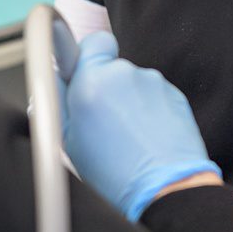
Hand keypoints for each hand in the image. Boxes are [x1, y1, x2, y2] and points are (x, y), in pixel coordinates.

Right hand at [62, 33, 219, 219]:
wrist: (166, 188)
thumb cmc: (116, 174)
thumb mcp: (69, 142)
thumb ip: (60, 103)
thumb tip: (57, 82)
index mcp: (91, 82)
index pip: (91, 42)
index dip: (87, 58)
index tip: (83, 74)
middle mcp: (124, 74)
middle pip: (112, 67)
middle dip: (106, 87)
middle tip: (102, 120)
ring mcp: (153, 82)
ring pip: (134, 83)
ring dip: (129, 101)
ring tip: (128, 136)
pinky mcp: (176, 95)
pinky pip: (155, 96)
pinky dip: (150, 111)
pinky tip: (147, 137)